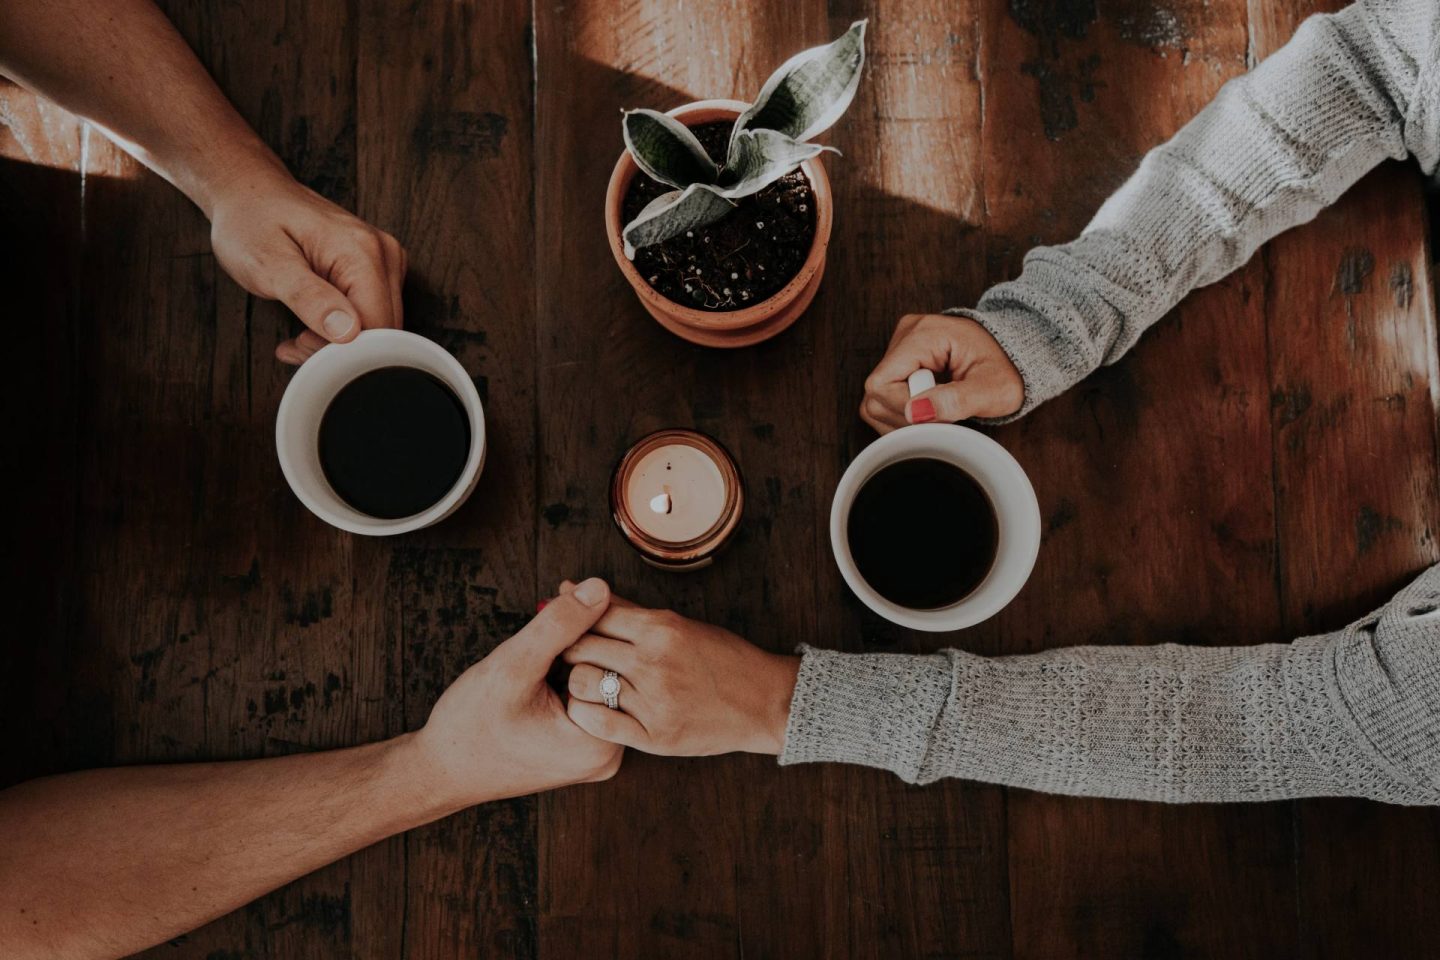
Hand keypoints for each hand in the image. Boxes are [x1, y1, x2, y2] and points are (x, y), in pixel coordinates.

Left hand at [207, 163, 406, 363]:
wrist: (250, 193)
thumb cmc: (252, 222)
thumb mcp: (268, 263)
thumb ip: (308, 297)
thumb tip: (346, 332)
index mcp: (362, 251)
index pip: (376, 327)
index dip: (343, 350)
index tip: (301, 346)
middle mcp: (383, 253)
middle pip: (383, 329)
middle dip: (340, 349)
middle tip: (296, 343)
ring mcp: (384, 259)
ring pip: (380, 326)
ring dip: (340, 342)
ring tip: (300, 334)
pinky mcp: (378, 267)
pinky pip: (373, 313)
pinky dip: (344, 329)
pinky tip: (314, 323)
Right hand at [405, 577, 623, 808]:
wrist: (442, 770)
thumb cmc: (470, 725)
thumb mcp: (514, 666)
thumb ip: (559, 626)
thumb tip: (600, 588)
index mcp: (601, 743)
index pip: (617, 662)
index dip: (593, 619)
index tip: (566, 591)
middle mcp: (608, 754)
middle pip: (612, 671)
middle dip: (586, 630)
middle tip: (558, 596)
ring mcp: (596, 753)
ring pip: (599, 680)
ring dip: (577, 647)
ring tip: (549, 625)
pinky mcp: (582, 748)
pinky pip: (587, 696)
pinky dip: (570, 668)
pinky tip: (548, 653)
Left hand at [556, 584, 800, 756]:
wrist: (762, 701)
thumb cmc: (721, 658)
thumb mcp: (678, 624)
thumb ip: (626, 609)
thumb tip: (575, 587)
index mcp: (660, 628)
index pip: (593, 614)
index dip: (572, 619)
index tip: (567, 626)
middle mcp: (654, 662)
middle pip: (581, 647)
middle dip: (567, 648)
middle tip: (567, 655)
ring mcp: (654, 701)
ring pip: (582, 683)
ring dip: (576, 681)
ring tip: (583, 681)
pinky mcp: (655, 736)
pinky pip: (598, 723)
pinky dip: (585, 713)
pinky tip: (592, 707)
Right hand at [860, 313, 1023, 432]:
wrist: (1015, 356)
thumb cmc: (1008, 369)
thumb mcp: (993, 389)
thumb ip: (957, 400)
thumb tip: (915, 412)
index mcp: (924, 334)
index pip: (882, 384)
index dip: (906, 411)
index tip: (940, 415)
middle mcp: (905, 334)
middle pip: (876, 393)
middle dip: (907, 417)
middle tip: (943, 414)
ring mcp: (900, 345)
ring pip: (875, 399)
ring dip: (905, 417)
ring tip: (938, 410)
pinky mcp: (900, 360)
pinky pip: (883, 397)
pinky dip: (904, 412)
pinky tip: (929, 407)